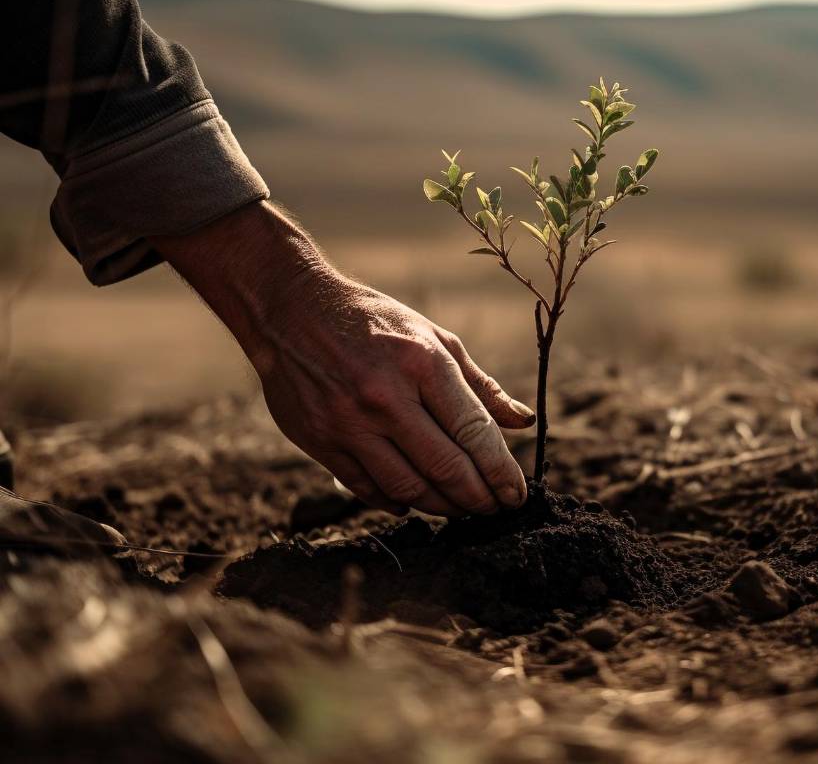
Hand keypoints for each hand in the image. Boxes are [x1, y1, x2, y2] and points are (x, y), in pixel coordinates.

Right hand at [151, 202, 532, 516]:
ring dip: (442, 506)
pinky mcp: (320, 441)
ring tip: (461, 509)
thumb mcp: (435, 339)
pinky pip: (367, 488)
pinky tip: (415, 502)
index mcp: (422, 363)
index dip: (501, 470)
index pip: (473, 431)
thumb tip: (524, 422)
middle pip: (445, 467)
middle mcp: (385, 396)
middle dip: (478, 497)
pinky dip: (396, 502)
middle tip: (494, 510)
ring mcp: (349, 422)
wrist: (291, 309)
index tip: (516, 494)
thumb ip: (480, 385)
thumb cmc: (375, 322)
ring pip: (408, 487)